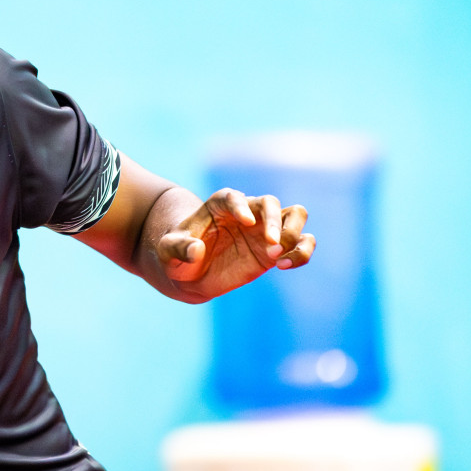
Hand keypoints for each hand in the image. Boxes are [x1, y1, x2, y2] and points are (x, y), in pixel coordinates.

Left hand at [158, 188, 314, 300]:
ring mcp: (264, 228)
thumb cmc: (177, 255)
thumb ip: (179, 248)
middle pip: (270, 202)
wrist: (191, 273)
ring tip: (277, 257)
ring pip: (295, 214)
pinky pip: (302, 243)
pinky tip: (283, 266)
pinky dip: (301, 252)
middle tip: (269, 244)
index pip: (233, 197)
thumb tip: (196, 250)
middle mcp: (246, 212)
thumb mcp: (168, 251)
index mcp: (219, 205)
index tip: (246, 223)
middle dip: (274, 220)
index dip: (241, 206)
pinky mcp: (276, 248)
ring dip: (294, 233)